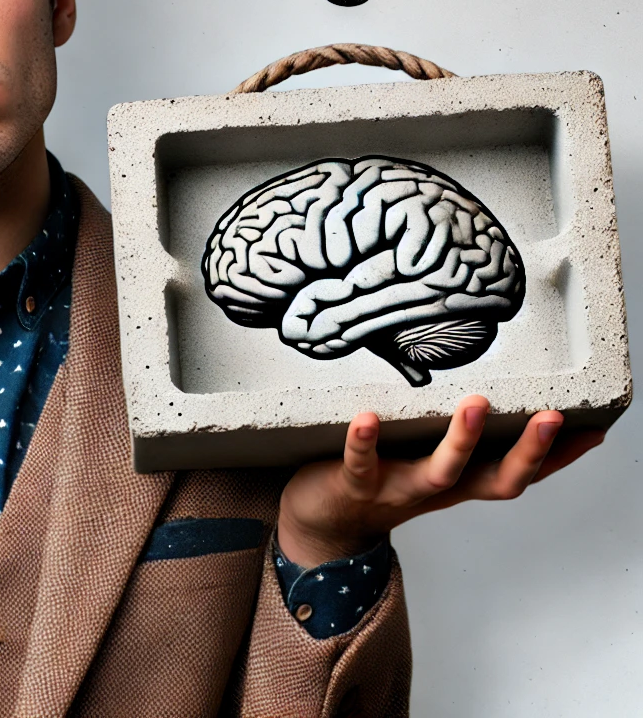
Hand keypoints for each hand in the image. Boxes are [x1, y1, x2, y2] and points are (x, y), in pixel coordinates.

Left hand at [276, 395, 605, 568]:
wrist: (322, 522)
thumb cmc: (381, 478)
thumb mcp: (426, 461)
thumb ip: (453, 436)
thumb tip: (483, 391)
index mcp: (458, 482)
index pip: (518, 473)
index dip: (556, 458)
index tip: (592, 430)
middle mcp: (436, 489)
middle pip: (493, 480)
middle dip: (526, 452)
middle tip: (550, 415)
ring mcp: (397, 487)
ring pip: (437, 473)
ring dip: (460, 441)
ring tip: (475, 404)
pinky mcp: (354, 482)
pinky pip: (361, 462)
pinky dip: (364, 441)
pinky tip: (366, 417)